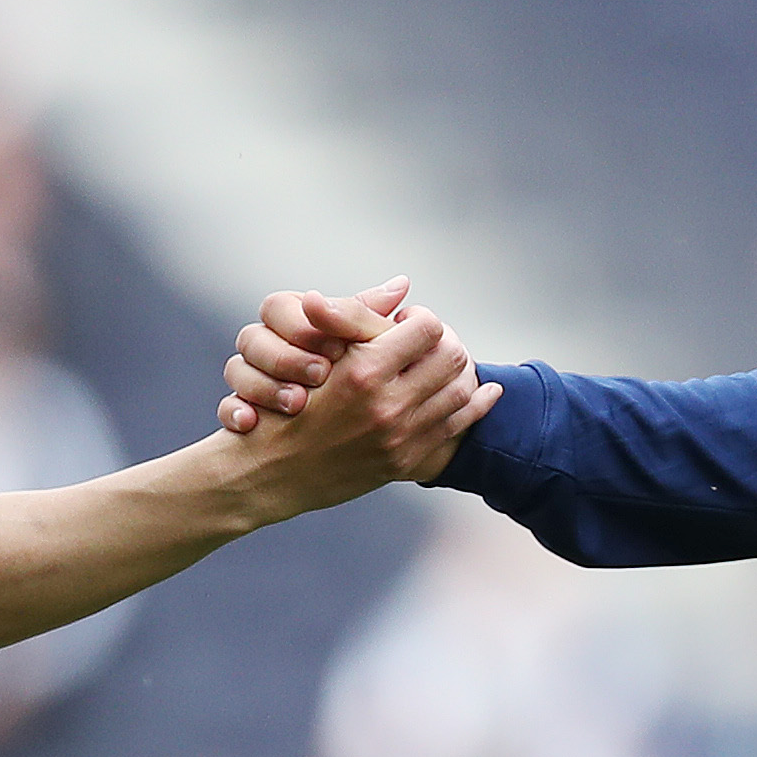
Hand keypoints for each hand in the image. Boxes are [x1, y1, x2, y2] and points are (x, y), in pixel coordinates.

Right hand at [214, 279, 498, 505]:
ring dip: (460, 370)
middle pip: (452, 356)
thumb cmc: (285, 404)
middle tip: (427, 341)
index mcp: (364, 372)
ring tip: (445, 362)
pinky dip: (477, 404)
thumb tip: (402, 285)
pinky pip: (458, 426)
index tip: (404, 322)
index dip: (419, 318)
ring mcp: (400, 437)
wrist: (270, 471)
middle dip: (444, 341)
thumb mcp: (317, 354)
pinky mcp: (406, 460)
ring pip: (461, 389)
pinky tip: (486, 392)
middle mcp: (387, 406)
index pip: (427, 327)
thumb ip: (358, 317)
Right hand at [216, 280, 396, 429]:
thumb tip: (402, 285)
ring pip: (236, 370)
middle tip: (321, 374)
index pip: (276, 306)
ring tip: (296, 403)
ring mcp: (247, 380)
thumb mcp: (350, 339)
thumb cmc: (335, 370)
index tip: (340, 347)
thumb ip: (368, 316)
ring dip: (265, 386)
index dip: (308, 326)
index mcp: (286, 318)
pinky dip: (235, 413)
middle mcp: (261, 345)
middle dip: (287, 357)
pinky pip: (226, 409)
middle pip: (252, 338)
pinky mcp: (239, 413)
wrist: (302, 439)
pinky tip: (251, 423)